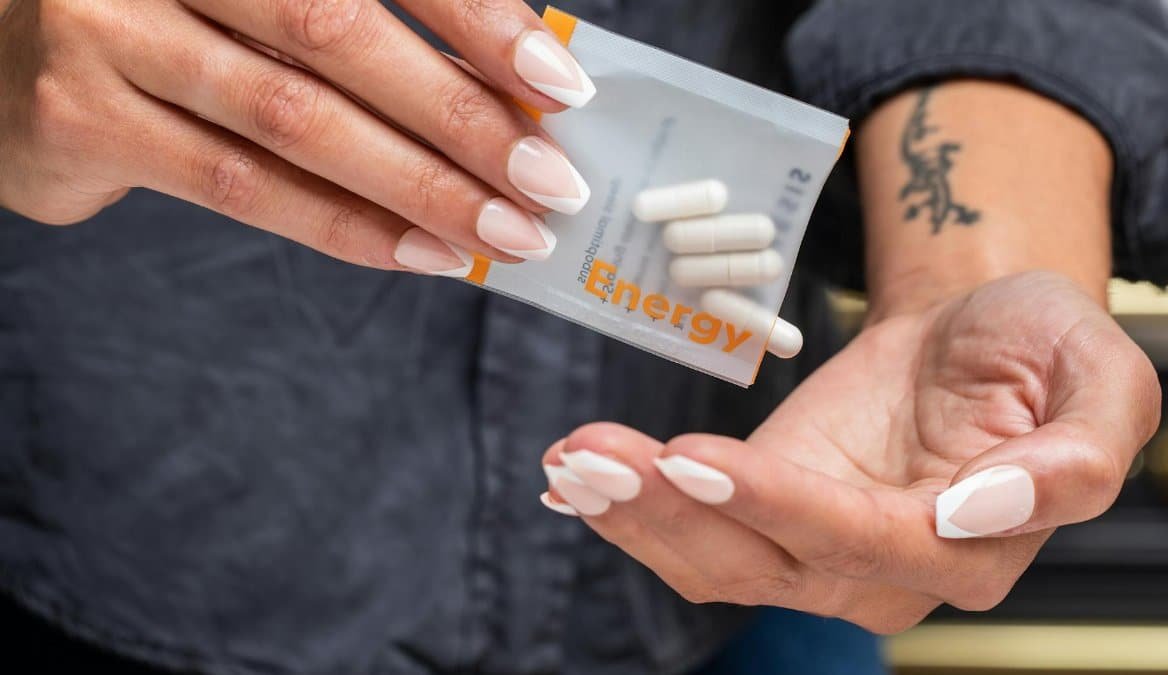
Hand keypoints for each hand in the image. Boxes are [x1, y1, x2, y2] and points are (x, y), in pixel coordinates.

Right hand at [0, 0, 591, 268]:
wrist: (6, 44)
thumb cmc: (171, 16)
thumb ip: (357, 22)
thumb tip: (505, 85)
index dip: (477, 17)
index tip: (558, 81)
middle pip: (338, 35)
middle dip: (460, 116)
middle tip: (548, 178)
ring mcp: (109, 29)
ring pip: (293, 120)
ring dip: (416, 187)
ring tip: (502, 232)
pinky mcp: (83, 117)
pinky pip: (239, 185)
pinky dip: (341, 226)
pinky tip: (417, 252)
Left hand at [540, 272, 1160, 631]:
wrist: (975, 331)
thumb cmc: (1032, 344)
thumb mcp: (1100, 373)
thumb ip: (1078, 457)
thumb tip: (980, 508)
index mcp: (971, 546)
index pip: (865, 542)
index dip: (777, 507)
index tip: (697, 458)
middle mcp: (887, 569)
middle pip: (767, 564)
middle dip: (673, 513)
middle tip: (595, 457)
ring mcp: (819, 550)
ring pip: (717, 562)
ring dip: (638, 514)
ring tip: (574, 458)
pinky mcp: (771, 513)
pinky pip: (698, 535)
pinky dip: (636, 511)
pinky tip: (578, 478)